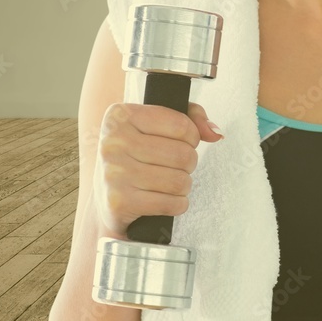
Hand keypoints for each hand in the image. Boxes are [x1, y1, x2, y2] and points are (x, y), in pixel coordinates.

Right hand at [93, 101, 222, 237]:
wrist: (106, 197)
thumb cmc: (136, 155)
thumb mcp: (156, 124)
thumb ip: (191, 116)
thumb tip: (215, 132)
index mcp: (121, 116)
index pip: (181, 125)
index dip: (192, 137)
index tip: (183, 142)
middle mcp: (113, 142)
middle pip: (183, 154)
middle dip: (188, 163)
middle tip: (176, 166)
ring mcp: (114, 173)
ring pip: (179, 181)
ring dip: (183, 185)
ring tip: (170, 182)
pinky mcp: (119, 202)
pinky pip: (170, 204)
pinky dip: (177, 204)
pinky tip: (165, 199)